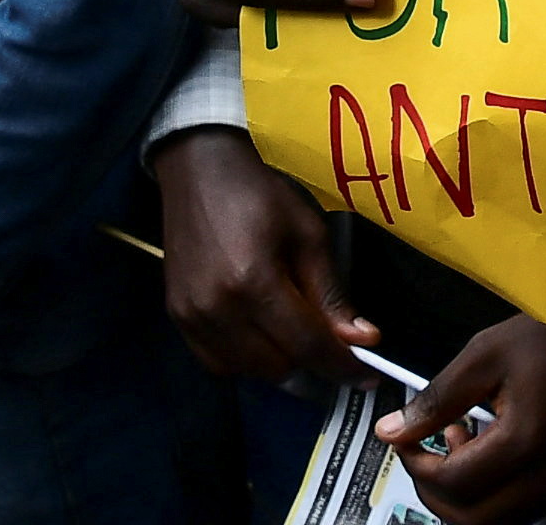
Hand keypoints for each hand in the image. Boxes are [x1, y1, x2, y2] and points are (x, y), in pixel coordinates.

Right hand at [155, 127, 370, 381]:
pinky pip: (218, 362)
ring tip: (292, 331)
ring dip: (278, 362)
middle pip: (278, 368)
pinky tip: (259, 333)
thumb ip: (331, 292)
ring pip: (248, 371)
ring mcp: (191, 315)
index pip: (307, 345)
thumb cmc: (258, 193)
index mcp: (253, 280)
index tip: (368, 376)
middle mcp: (217, 307)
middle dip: (311, 362)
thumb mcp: (307, 233)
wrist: (197, 169)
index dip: (342, 366)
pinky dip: (245, 359)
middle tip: (330, 342)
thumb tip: (363, 341)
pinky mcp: (177, 315)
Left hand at [379, 317, 545, 524]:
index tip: (402, 440)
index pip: (454, 483)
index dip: (416, 465)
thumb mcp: (483, 355)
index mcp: (526, 441)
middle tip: (417, 452)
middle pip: (473, 518)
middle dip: (433, 490)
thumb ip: (436, 399)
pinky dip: (487, 493)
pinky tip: (480, 449)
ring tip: (453, 440)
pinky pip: (516, 509)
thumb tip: (394, 429)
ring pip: (495, 520)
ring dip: (461, 495)